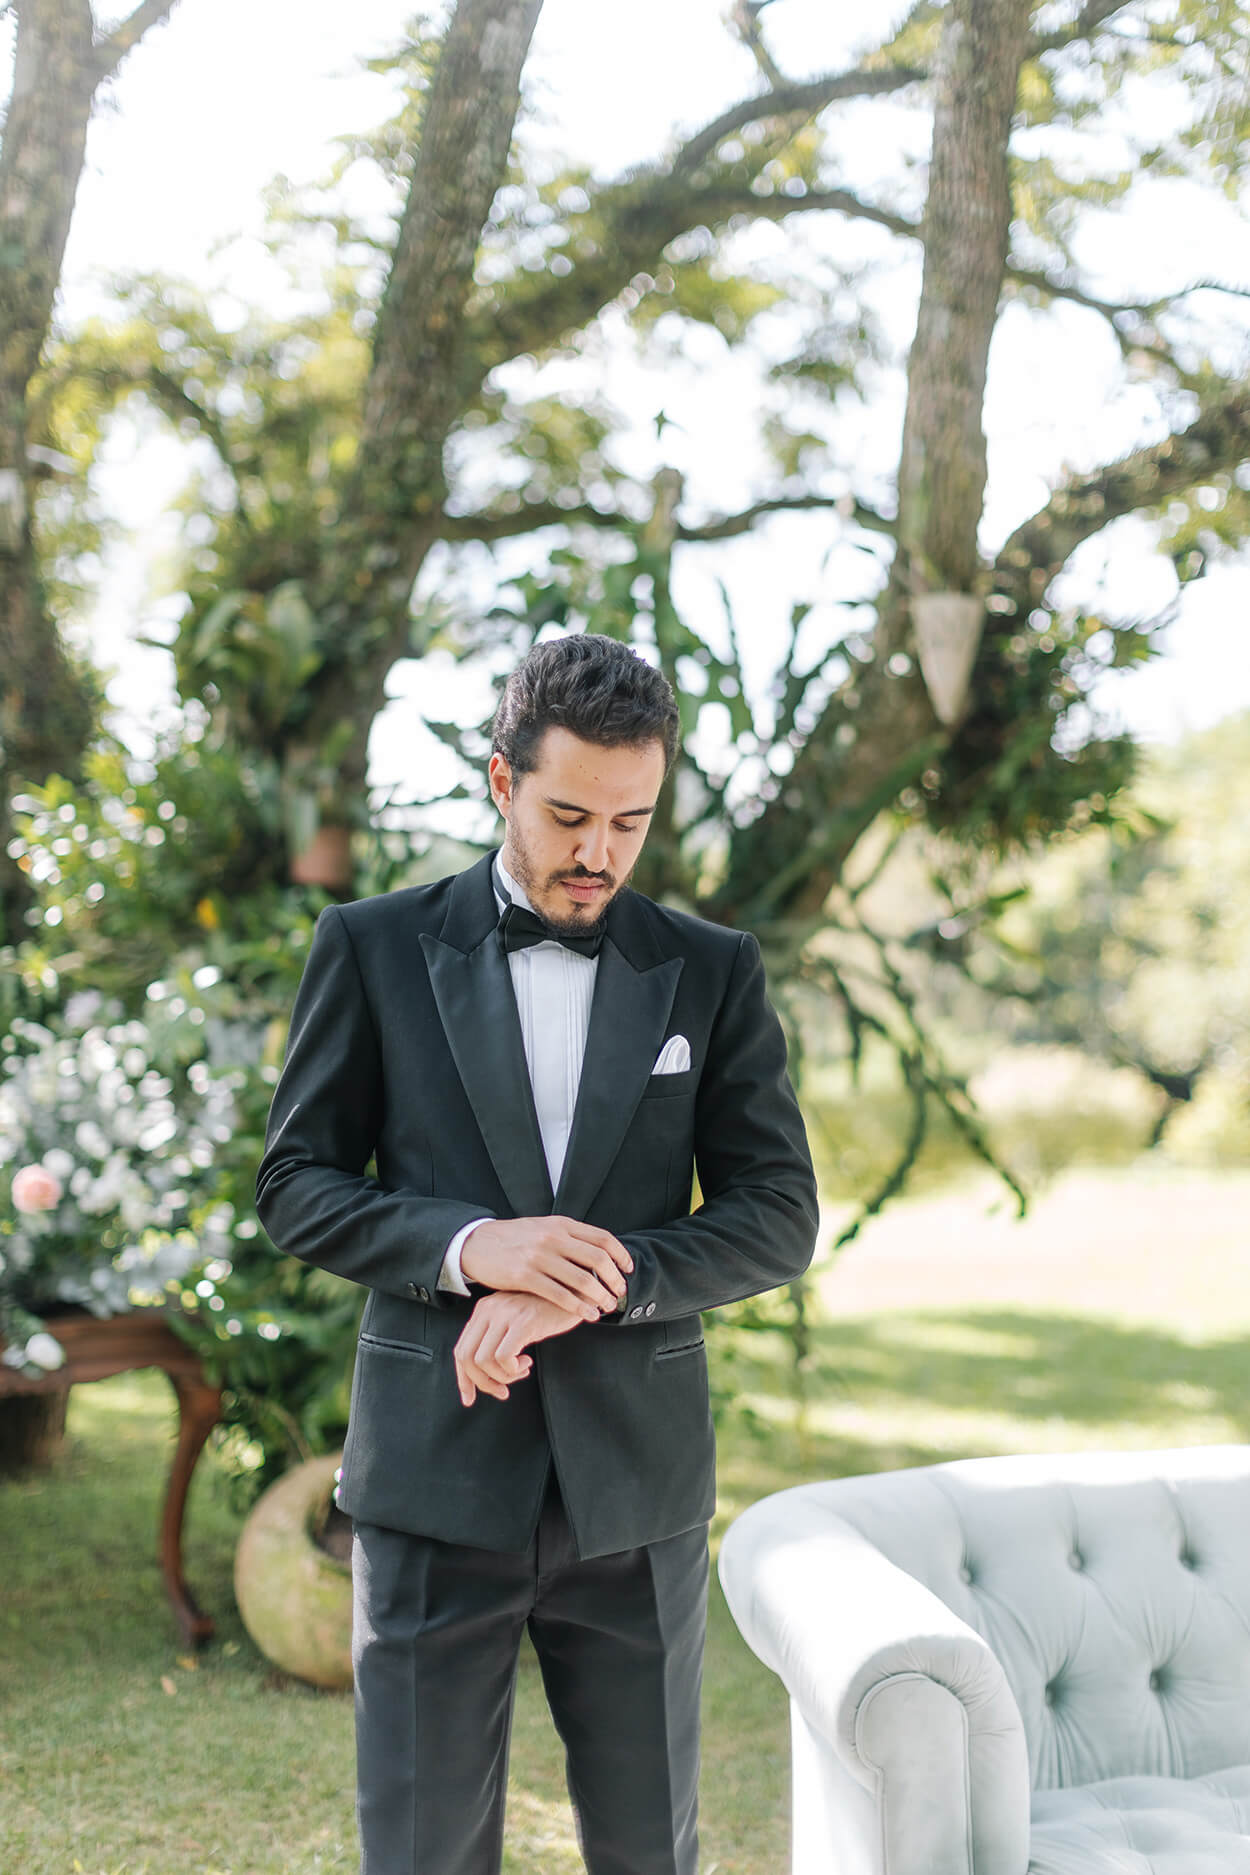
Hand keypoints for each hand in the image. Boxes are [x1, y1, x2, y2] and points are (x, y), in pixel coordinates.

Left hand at [454, 1291, 587, 1407]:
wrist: (575, 1292)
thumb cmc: (546, 1311)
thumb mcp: (514, 1322)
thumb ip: (496, 1339)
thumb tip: (480, 1376)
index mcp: (483, 1310)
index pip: (460, 1350)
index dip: (464, 1379)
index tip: (470, 1399)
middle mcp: (489, 1309)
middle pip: (467, 1358)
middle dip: (482, 1383)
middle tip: (502, 1391)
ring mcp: (505, 1314)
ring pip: (484, 1361)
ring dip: (502, 1377)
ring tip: (521, 1371)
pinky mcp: (523, 1322)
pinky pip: (504, 1358)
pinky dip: (513, 1370)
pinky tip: (528, 1363)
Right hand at [459, 1215, 631, 1317]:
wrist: (477, 1243)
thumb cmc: (513, 1238)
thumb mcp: (542, 1227)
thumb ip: (567, 1236)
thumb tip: (597, 1250)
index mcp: (561, 1224)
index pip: (602, 1238)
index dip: (620, 1255)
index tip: (628, 1270)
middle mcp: (553, 1237)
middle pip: (598, 1259)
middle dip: (614, 1279)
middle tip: (620, 1293)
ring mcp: (539, 1256)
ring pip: (582, 1280)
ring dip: (600, 1297)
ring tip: (607, 1307)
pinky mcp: (525, 1276)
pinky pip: (560, 1295)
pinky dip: (578, 1307)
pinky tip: (587, 1315)